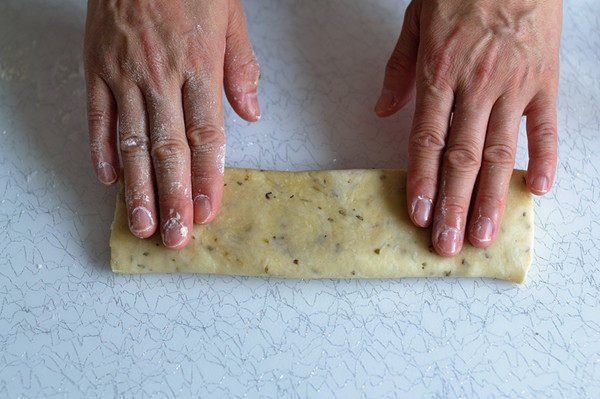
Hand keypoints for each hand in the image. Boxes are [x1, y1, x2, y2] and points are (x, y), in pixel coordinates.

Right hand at [84, 0, 259, 248]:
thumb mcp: (230, 17)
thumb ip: (240, 68)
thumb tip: (250, 113)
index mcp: (199, 67)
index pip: (206, 137)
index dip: (208, 179)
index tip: (209, 211)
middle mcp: (161, 78)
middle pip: (169, 151)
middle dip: (173, 198)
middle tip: (176, 237)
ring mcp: (124, 75)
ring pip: (132, 143)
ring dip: (138, 188)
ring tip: (143, 224)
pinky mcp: (96, 68)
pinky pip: (98, 117)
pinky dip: (102, 151)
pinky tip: (109, 181)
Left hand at [375, 0, 560, 255]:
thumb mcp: (416, 21)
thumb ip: (398, 70)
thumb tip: (382, 110)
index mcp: (440, 72)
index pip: (427, 140)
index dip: (421, 181)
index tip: (418, 214)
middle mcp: (476, 86)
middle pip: (462, 157)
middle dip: (453, 204)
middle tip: (448, 244)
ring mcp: (514, 85)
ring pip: (501, 152)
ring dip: (492, 197)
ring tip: (483, 234)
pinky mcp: (545, 79)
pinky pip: (546, 126)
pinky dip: (545, 158)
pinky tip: (539, 190)